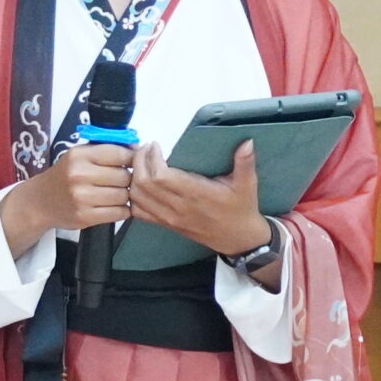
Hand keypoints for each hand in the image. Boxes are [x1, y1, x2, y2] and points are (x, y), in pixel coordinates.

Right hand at [0, 141, 134, 256]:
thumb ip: (105, 150)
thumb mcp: (78, 155)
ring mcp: (82, 198)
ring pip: (123, 196)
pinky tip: (113, 205)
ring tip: (116, 193)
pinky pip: (119, 213)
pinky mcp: (86, 217)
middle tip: (122, 180)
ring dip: (125, 195)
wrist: (41, 201)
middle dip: (128, 178)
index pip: (119, 154)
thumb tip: (137, 148)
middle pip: (124, 176)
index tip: (133, 161)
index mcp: (79, 155)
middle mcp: (79, 175)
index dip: (131, 158)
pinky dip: (122, 210)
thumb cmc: (64, 175)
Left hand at [125, 139, 268, 257]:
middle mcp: (179, 208)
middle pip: (143, 184)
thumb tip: (247, 142)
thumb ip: (245, 162)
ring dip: (133, 178)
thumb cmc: (241, 209)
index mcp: (196, 195)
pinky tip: (140, 183)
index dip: (152, 158)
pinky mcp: (166, 225)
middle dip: (138, 162)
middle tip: (145, 149)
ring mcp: (170, 218)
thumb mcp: (247, 184)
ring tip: (141, 162)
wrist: (239, 239)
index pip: (161, 177)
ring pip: (137, 198)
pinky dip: (134, 197)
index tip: (156, 145)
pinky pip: (139, 213)